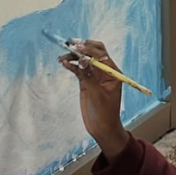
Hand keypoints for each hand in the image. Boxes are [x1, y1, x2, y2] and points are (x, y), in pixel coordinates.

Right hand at [60, 39, 127, 158]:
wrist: (102, 129)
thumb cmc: (105, 114)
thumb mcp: (97, 95)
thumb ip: (90, 77)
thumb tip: (83, 61)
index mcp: (112, 72)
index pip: (101, 54)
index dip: (89, 49)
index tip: (77, 48)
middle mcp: (104, 71)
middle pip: (93, 53)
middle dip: (82, 47)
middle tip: (69, 45)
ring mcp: (94, 76)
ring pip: (84, 60)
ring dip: (74, 56)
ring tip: (63, 57)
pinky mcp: (86, 81)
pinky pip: (78, 69)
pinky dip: (71, 65)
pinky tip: (64, 63)